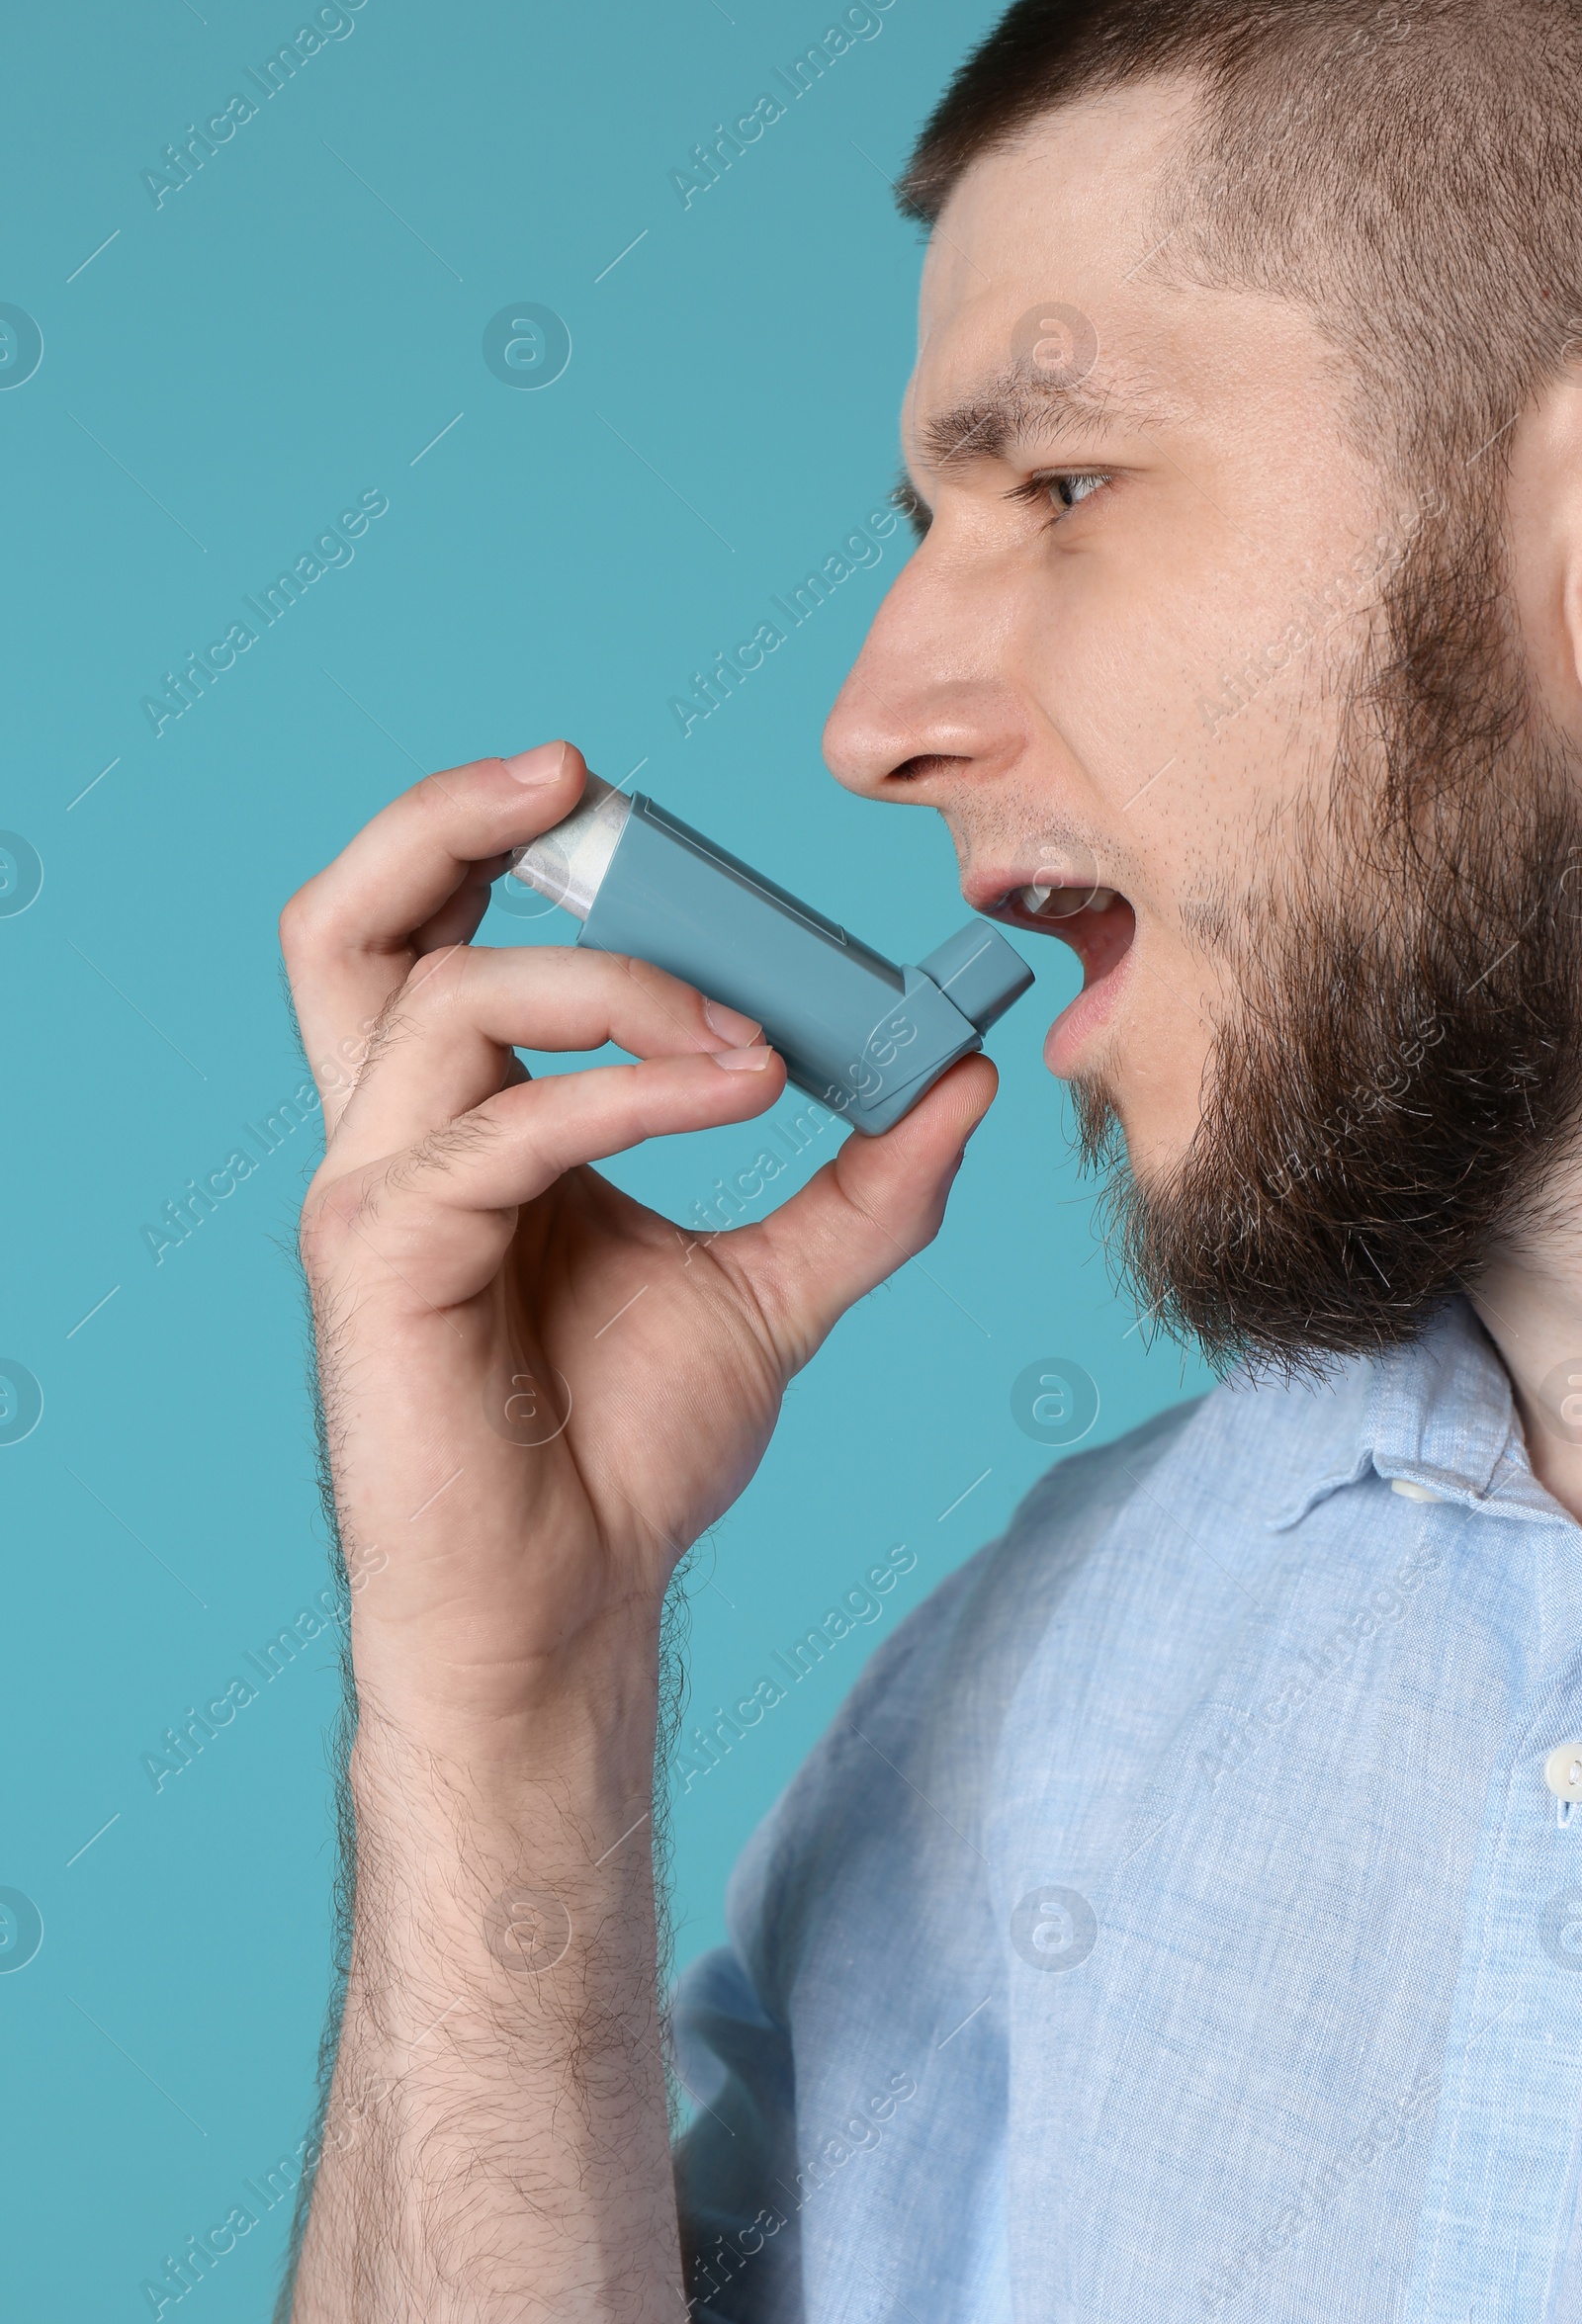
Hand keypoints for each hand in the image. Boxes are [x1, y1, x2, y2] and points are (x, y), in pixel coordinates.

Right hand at [282, 742, 995, 1760]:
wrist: (573, 1609)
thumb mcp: (778, 1290)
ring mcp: (376, 1196)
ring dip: (617, 984)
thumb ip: (864, 1185)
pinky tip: (737, 1094)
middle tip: (571, 775)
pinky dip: (628, 1091)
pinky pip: (502, 1127)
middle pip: (347, 924)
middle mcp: (397, 1141)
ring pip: (447, 998)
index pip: (439, 939)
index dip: (503, 845)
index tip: (627, 804)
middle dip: (443, 820)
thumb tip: (963, 1079)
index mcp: (463, 1126)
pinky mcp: (381, 1261)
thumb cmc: (629, 1453)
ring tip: (755, 1041)